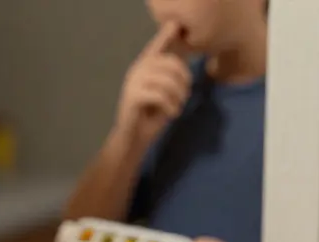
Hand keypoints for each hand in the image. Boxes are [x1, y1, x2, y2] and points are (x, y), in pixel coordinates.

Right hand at [116, 22, 190, 144]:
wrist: (134, 138)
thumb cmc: (151, 115)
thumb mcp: (166, 92)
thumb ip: (172, 76)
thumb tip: (185, 61)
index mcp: (144, 67)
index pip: (155, 47)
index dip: (165, 35)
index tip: (175, 25)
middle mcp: (136, 70)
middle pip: (169, 63)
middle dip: (184, 79)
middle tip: (186, 95)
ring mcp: (132, 83)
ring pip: (166, 80)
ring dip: (179, 94)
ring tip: (178, 105)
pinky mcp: (132, 97)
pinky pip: (160, 95)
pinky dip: (171, 105)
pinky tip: (172, 113)